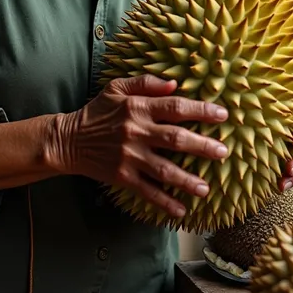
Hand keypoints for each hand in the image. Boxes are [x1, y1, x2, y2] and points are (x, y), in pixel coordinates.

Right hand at [55, 75, 228, 217]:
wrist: (69, 140)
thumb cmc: (98, 111)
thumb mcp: (117, 88)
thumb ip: (146, 83)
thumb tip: (175, 84)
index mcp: (138, 107)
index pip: (175, 107)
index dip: (200, 110)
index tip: (223, 114)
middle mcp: (136, 131)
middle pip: (175, 138)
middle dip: (202, 145)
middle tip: (223, 151)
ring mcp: (129, 156)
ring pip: (164, 169)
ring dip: (187, 180)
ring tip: (206, 188)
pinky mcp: (122, 176)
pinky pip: (148, 191)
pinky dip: (165, 202)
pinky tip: (181, 209)